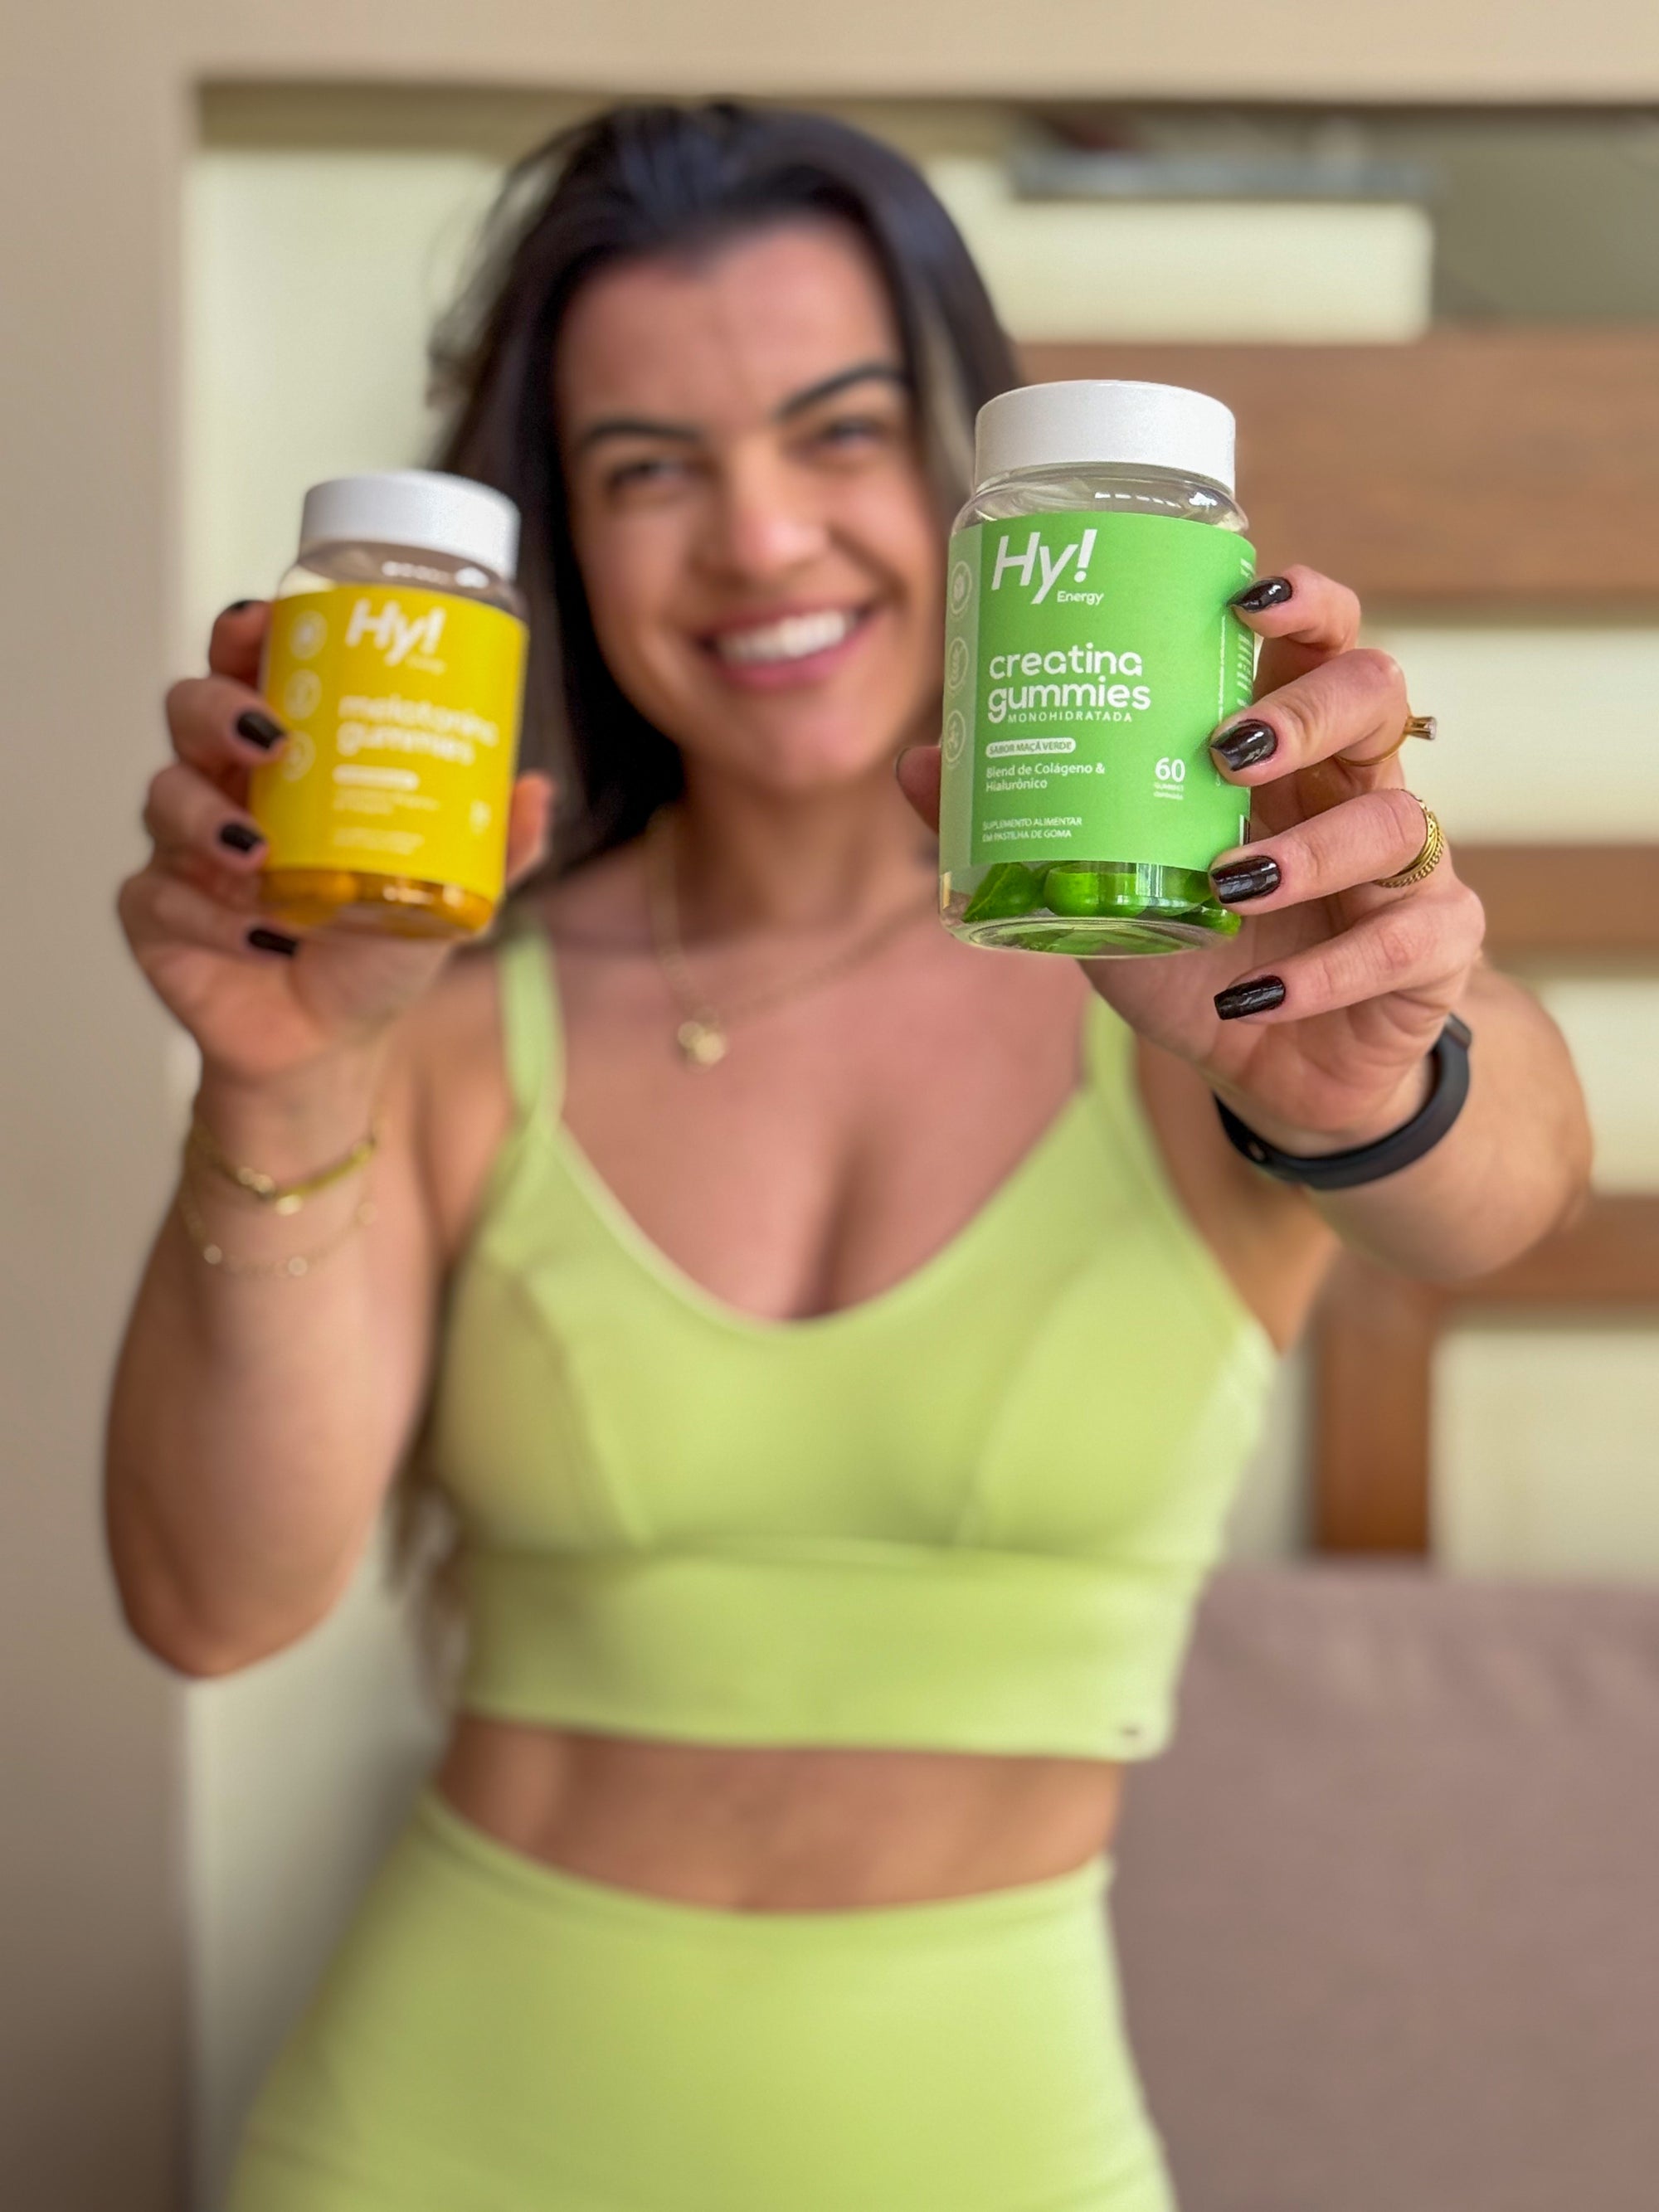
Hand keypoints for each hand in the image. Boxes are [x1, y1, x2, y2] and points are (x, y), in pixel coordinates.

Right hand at [118, 600, 554, 1088]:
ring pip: (165, 797)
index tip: (266, 621)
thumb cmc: (376, 948)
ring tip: (260, 853)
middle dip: (218, 709)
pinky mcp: (154, 913)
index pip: (252, 672)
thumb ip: (492, 847)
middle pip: (190, 710)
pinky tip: (258, 934)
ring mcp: (181, 848)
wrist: (332, 1043)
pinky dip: (209, 913)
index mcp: (287, 762)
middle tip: (271, 738)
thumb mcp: (447, 894)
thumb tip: (534, 790)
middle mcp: (225, 788)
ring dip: (208, 818)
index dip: (247, 635)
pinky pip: (158, 894)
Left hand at [899, 564, 1484, 1150]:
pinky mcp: (1432, 951)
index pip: (1320, 639)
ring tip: (1229, 886)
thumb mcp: (1104, 886)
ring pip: (1398, 821)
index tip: (1247, 593)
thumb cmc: (1198, 952)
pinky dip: (1324, 973)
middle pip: (1375, 693)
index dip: (1304, 601)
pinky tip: (1255, 994)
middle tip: (1229, 750)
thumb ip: (1029, 824)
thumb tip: (918, 763)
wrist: (1269, 1069)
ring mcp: (1406, 868)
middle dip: (1308, 709)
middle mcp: (1354, 787)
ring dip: (1308, 852)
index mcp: (1285, 749)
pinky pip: (1406, 942)